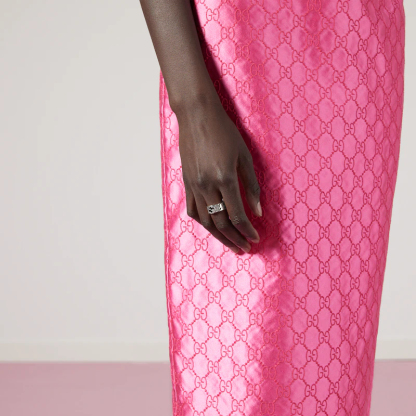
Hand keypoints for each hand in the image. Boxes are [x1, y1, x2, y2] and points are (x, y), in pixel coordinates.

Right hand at [176, 97, 261, 253]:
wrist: (197, 117)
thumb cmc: (225, 132)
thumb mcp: (244, 156)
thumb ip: (251, 186)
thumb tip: (258, 211)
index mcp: (224, 178)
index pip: (237, 215)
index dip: (247, 230)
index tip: (255, 239)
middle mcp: (207, 186)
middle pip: (221, 223)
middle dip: (234, 239)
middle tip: (245, 249)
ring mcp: (194, 186)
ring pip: (205, 221)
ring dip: (219, 236)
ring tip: (231, 244)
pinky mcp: (187, 183)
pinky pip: (193, 210)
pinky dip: (203, 222)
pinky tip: (212, 227)